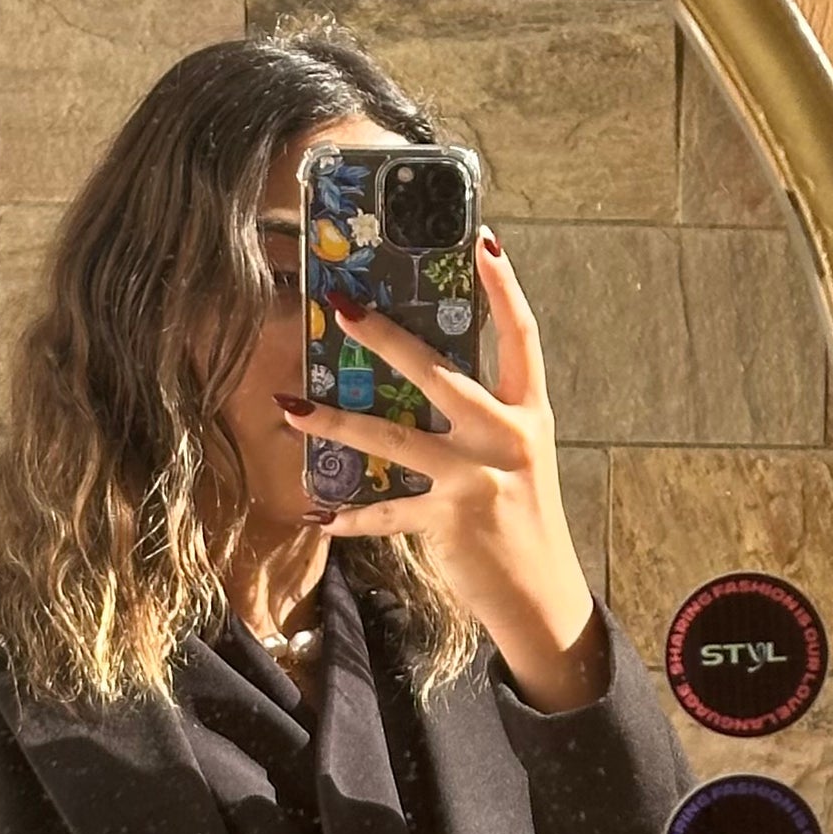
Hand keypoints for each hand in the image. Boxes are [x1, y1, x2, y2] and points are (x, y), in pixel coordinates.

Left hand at [273, 231, 610, 711]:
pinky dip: (351, 518)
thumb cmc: (521, 517)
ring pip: (392, 439)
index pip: (521, 336)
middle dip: (386, 339)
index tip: (484, 239)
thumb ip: (483, 416)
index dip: (505, 287)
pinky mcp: (450, 519)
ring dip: (335, 423)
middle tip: (342, 308)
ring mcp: (477, 478)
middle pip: (439, 374)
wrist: (541, 593)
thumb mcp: (517, 456)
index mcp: (527, 413)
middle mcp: (506, 437)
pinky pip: (387, 514)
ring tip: (291, 406)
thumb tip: (425, 376)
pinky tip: (319, 517)